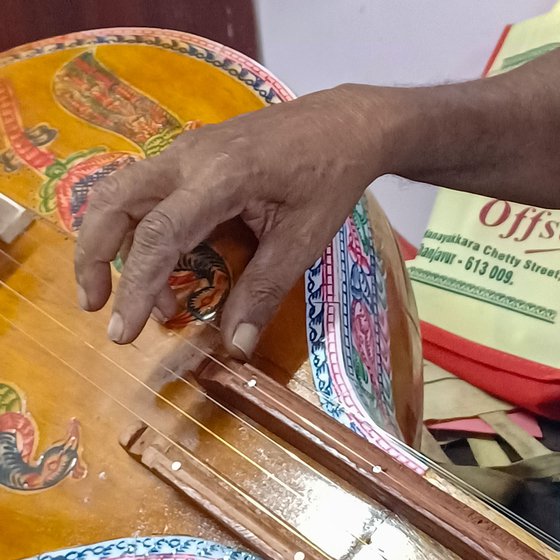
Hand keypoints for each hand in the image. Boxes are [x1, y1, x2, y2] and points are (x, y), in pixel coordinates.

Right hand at [75, 84, 386, 357]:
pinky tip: (163, 261)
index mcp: (220, 176)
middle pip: (114, 201)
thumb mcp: (301, 240)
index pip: (160, 234)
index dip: (136, 289)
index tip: (123, 333)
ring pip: (124, 193)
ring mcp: (187, 150)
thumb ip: (263, 292)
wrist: (346, 124)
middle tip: (95, 306)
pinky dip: (141, 228)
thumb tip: (235, 349)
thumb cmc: (329, 178)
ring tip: (138, 297)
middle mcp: (189, 157)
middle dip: (93, 256)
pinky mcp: (193, 154)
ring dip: (114, 243)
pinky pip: (148, 190)